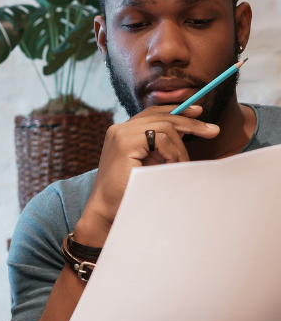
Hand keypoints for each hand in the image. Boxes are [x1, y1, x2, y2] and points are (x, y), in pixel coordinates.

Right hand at [73, 104, 219, 247]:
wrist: (108, 210)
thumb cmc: (129, 191)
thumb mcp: (148, 163)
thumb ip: (159, 147)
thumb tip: (185, 132)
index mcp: (122, 132)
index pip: (152, 113)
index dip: (176, 110)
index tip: (198, 113)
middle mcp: (119, 129)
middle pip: (161, 115)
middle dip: (190, 122)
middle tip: (212, 131)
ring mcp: (120, 134)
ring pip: (165, 126)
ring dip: (180, 148)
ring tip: (182, 165)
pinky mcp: (125, 143)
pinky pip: (161, 138)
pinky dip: (172, 153)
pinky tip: (171, 166)